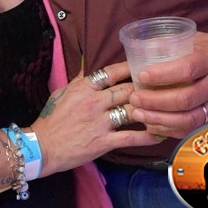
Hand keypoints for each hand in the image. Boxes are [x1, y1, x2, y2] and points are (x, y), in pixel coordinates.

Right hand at [32, 60, 159, 176]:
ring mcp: (100, 122)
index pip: (111, 72)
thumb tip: (89, 62)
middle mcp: (95, 102)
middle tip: (160, 85)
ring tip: (164, 106)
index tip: (142, 64)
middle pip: (127, 90)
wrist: (43, 146)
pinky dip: (146, 136)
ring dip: (149, 109)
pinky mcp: (104, 142)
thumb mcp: (62, 92)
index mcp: (85, 87)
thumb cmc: (52, 118)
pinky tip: (159, 133)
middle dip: (145, 88)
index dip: (129, 67)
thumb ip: (79, 78)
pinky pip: (130, 137)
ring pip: (131, 111)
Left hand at [129, 33, 207, 139]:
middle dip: (155, 101)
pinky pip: (192, 130)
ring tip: (139, 113)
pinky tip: (153, 124)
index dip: (162, 74)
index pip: (187, 69)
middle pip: (185, 99)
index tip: (141, 75)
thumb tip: (140, 48)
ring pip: (188, 119)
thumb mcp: (199, 39)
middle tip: (134, 97)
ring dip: (159, 119)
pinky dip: (170, 130)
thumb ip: (174, 44)